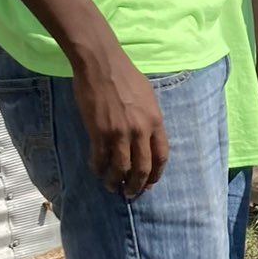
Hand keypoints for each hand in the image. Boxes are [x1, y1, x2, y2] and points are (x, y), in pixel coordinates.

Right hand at [71, 46, 168, 194]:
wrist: (101, 64)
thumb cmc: (126, 76)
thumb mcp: (149, 97)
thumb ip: (150, 119)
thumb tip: (148, 137)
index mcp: (155, 122)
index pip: (161, 157)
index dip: (156, 174)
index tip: (149, 183)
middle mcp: (140, 131)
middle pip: (142, 168)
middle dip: (137, 186)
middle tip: (130, 194)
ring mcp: (119, 133)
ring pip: (120, 168)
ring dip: (116, 182)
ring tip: (112, 187)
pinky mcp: (98, 132)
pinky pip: (99, 158)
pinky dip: (98, 168)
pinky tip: (97, 171)